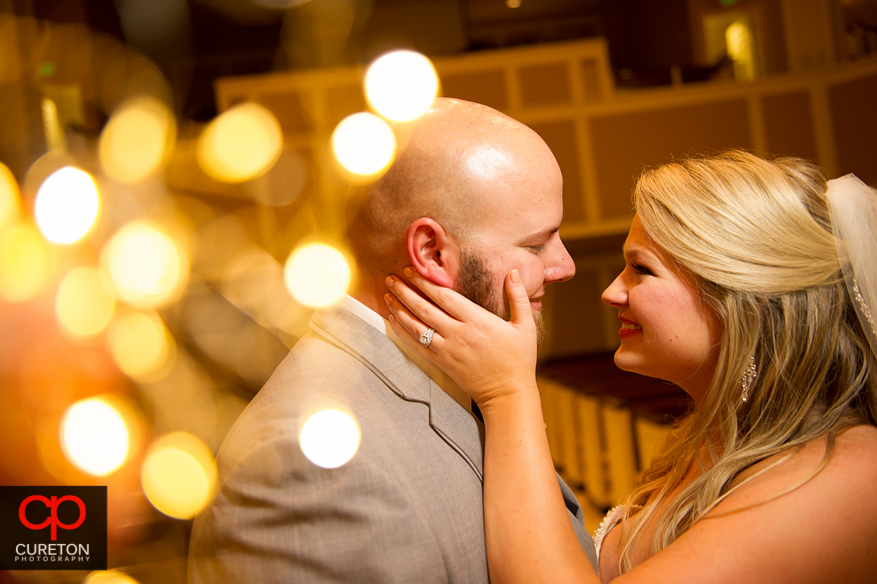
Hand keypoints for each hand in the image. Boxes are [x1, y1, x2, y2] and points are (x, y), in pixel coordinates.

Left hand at [384, 267, 538, 407]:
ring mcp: (447, 350)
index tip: (412, 270)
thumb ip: (518, 297)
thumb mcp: (525, 326)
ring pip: (416, 326)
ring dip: (399, 309)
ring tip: (387, 295)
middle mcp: (458, 334)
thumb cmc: (519, 359)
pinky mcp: (441, 363)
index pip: (444, 296)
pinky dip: (402, 331)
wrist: (508, 393)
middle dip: (405, 291)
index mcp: (477, 321)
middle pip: (424, 308)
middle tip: (391, 278)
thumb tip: (513, 271)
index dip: (425, 282)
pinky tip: (393, 320)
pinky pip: (416, 345)